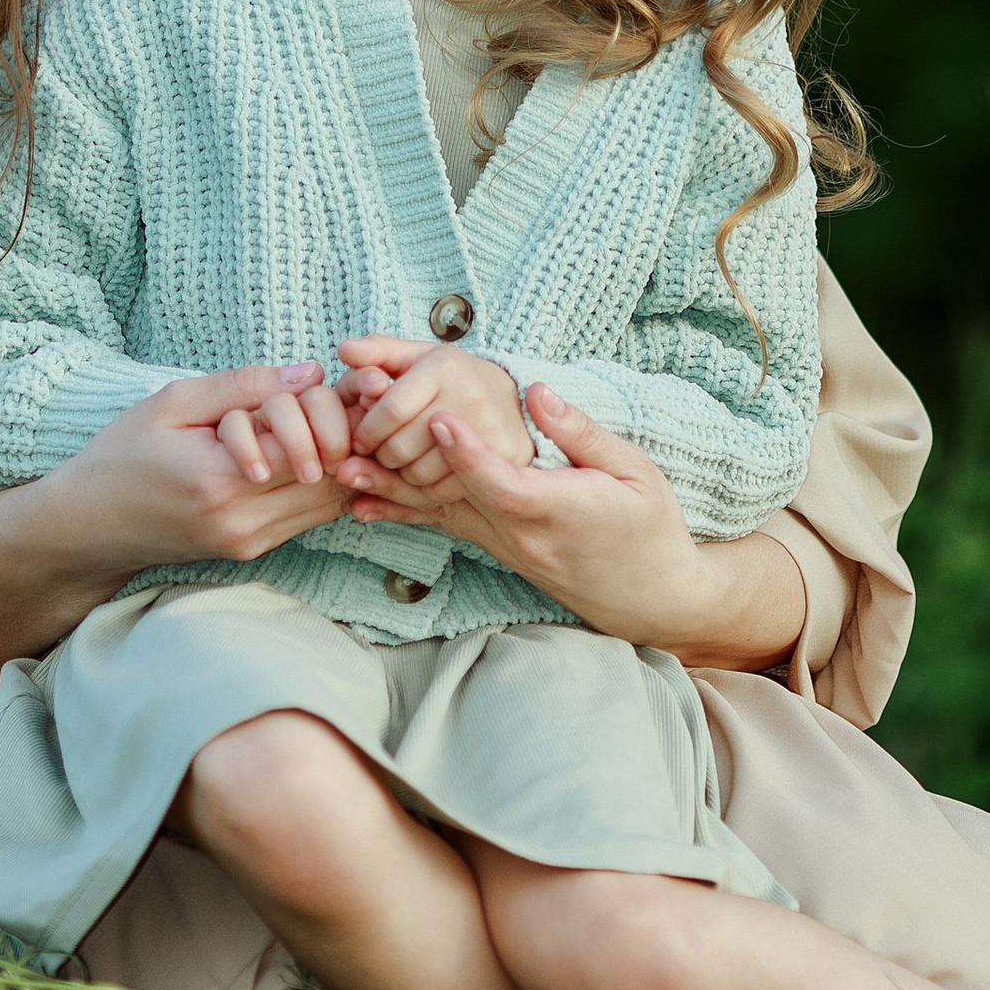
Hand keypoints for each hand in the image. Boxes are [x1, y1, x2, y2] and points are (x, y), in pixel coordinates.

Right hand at [73, 363, 352, 568]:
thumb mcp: (175, 402)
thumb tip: (311, 373)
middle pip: (333, 476)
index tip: (324, 381)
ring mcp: (250, 543)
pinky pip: (310, 515)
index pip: (310, 442)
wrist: (89, 523)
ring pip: (331, 501)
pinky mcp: (251, 550)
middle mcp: (243, 522)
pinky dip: (319, 480)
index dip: (328, 407)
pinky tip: (304, 447)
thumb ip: (244, 385)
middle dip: (341, 431)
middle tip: (330, 397)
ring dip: (336, 457)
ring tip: (320, 418)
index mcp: (221, 480)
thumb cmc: (124, 454)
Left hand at [336, 331, 531, 493]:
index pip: (390, 410)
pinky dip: (427, 489)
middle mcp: (467, 397)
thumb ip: (378, 351)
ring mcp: (487, 431)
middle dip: (380, 457)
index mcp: (441, 367)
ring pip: (420, 473)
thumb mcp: (417, 356)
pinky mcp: (500, 461)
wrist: (510, 397)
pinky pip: (446, 490)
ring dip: (401, 475)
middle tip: (379, 454)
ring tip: (402, 462)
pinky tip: (425, 474)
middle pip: (402, 447)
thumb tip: (343, 351)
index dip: (366, 432)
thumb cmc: (451, 376)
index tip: (358, 441)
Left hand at [340, 382, 811, 668]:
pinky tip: (363, 505)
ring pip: (438, 513)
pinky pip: (445, 526)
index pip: (501, 479)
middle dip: (404, 463)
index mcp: (555, 508)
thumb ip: (580, 433)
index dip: (467, 450)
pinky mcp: (498, 548)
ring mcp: (504, 545)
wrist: (650, 596)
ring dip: (389, 490)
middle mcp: (520, 532)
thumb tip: (535, 393)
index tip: (435, 416)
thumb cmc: (649, 526)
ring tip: (339, 470)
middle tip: (358, 432)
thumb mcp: (633, 471)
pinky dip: (404, 511)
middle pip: (453, 496)